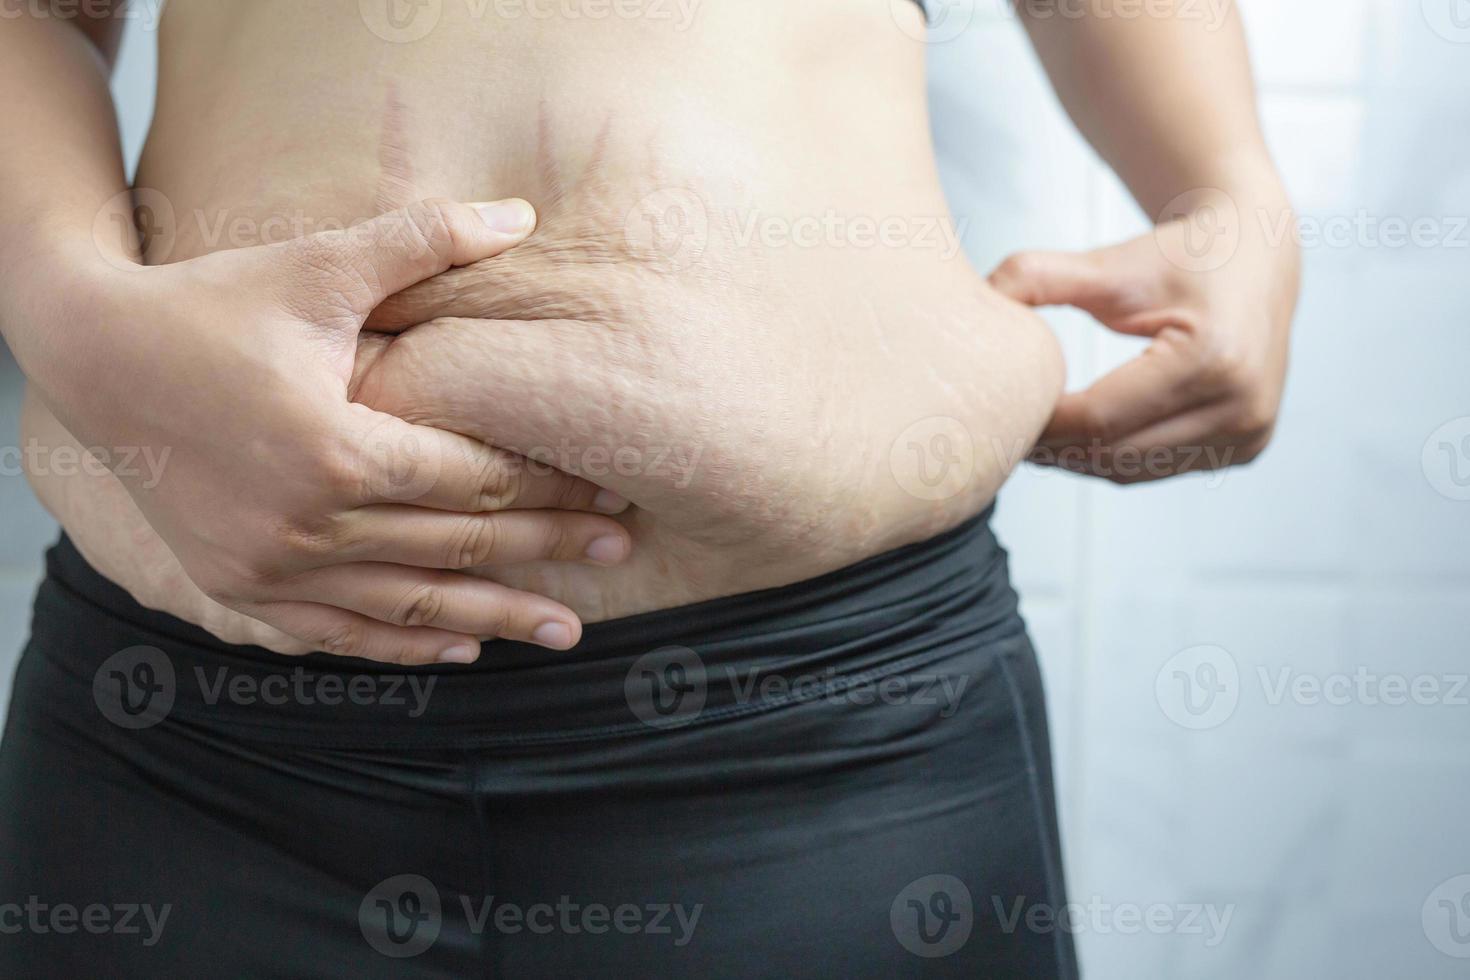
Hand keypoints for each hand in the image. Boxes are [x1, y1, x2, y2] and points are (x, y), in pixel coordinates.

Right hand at [24, 198, 632, 662]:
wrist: (96, 357)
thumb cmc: (214, 303)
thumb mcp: (318, 265)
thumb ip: (422, 240)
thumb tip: (521, 213)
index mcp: (339, 447)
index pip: (475, 479)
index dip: (551, 485)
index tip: (612, 489)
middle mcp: (308, 524)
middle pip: (458, 546)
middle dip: (548, 550)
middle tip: (623, 555)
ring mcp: (270, 568)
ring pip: (408, 605)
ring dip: (494, 618)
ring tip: (566, 631)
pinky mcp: (239, 588)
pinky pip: (338, 634)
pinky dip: (402, 644)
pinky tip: (460, 649)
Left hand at [989, 194, 1299, 482]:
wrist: (1257, 256)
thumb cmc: (1183, 256)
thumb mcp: (1109, 262)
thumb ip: (1037, 276)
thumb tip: (974, 298)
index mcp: (1212, 359)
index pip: (1100, 418)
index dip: (1042, 422)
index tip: (1001, 410)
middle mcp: (1242, 406)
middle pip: (1114, 453)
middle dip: (1053, 447)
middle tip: (1006, 430)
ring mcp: (1249, 434)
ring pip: (1131, 470)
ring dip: (1077, 459)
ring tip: (1036, 433)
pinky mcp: (1246, 448)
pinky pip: (1156, 468)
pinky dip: (1111, 458)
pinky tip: (1078, 438)